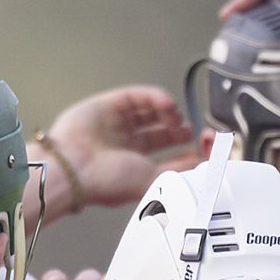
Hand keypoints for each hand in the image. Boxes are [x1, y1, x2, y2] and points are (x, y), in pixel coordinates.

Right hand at [37, 87, 197, 219]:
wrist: (75, 170)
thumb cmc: (106, 182)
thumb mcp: (155, 180)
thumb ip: (181, 171)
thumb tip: (203, 163)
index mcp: (136, 168)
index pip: (168, 156)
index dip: (188, 150)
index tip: (205, 145)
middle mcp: (125, 147)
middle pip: (159, 132)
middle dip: (179, 129)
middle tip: (192, 129)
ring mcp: (116, 125)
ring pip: (148, 111)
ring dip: (167, 112)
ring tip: (176, 117)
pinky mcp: (107, 105)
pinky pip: (136, 96)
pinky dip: (154, 97)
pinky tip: (167, 104)